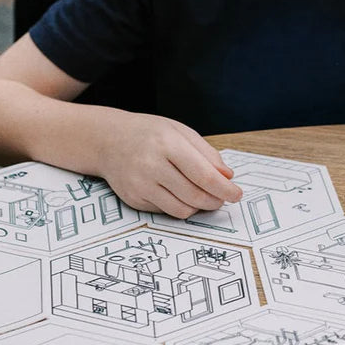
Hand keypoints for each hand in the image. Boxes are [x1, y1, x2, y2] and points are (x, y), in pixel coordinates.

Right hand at [99, 113, 242, 217]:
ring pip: (182, 210)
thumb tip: (227, 176)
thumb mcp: (181, 132)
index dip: (224, 189)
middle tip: (223, 198)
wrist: (108, 140)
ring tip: (205, 197)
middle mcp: (151, 165)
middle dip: (215, 201)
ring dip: (200, 207)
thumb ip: (207, 154)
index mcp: (167, 144)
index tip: (236, 193)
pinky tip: (181, 195)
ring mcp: (140, 184)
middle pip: (195, 195)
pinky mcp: (134, 199)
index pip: (204, 175)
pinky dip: (181, 207)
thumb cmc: (148, 133)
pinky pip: (166, 211)